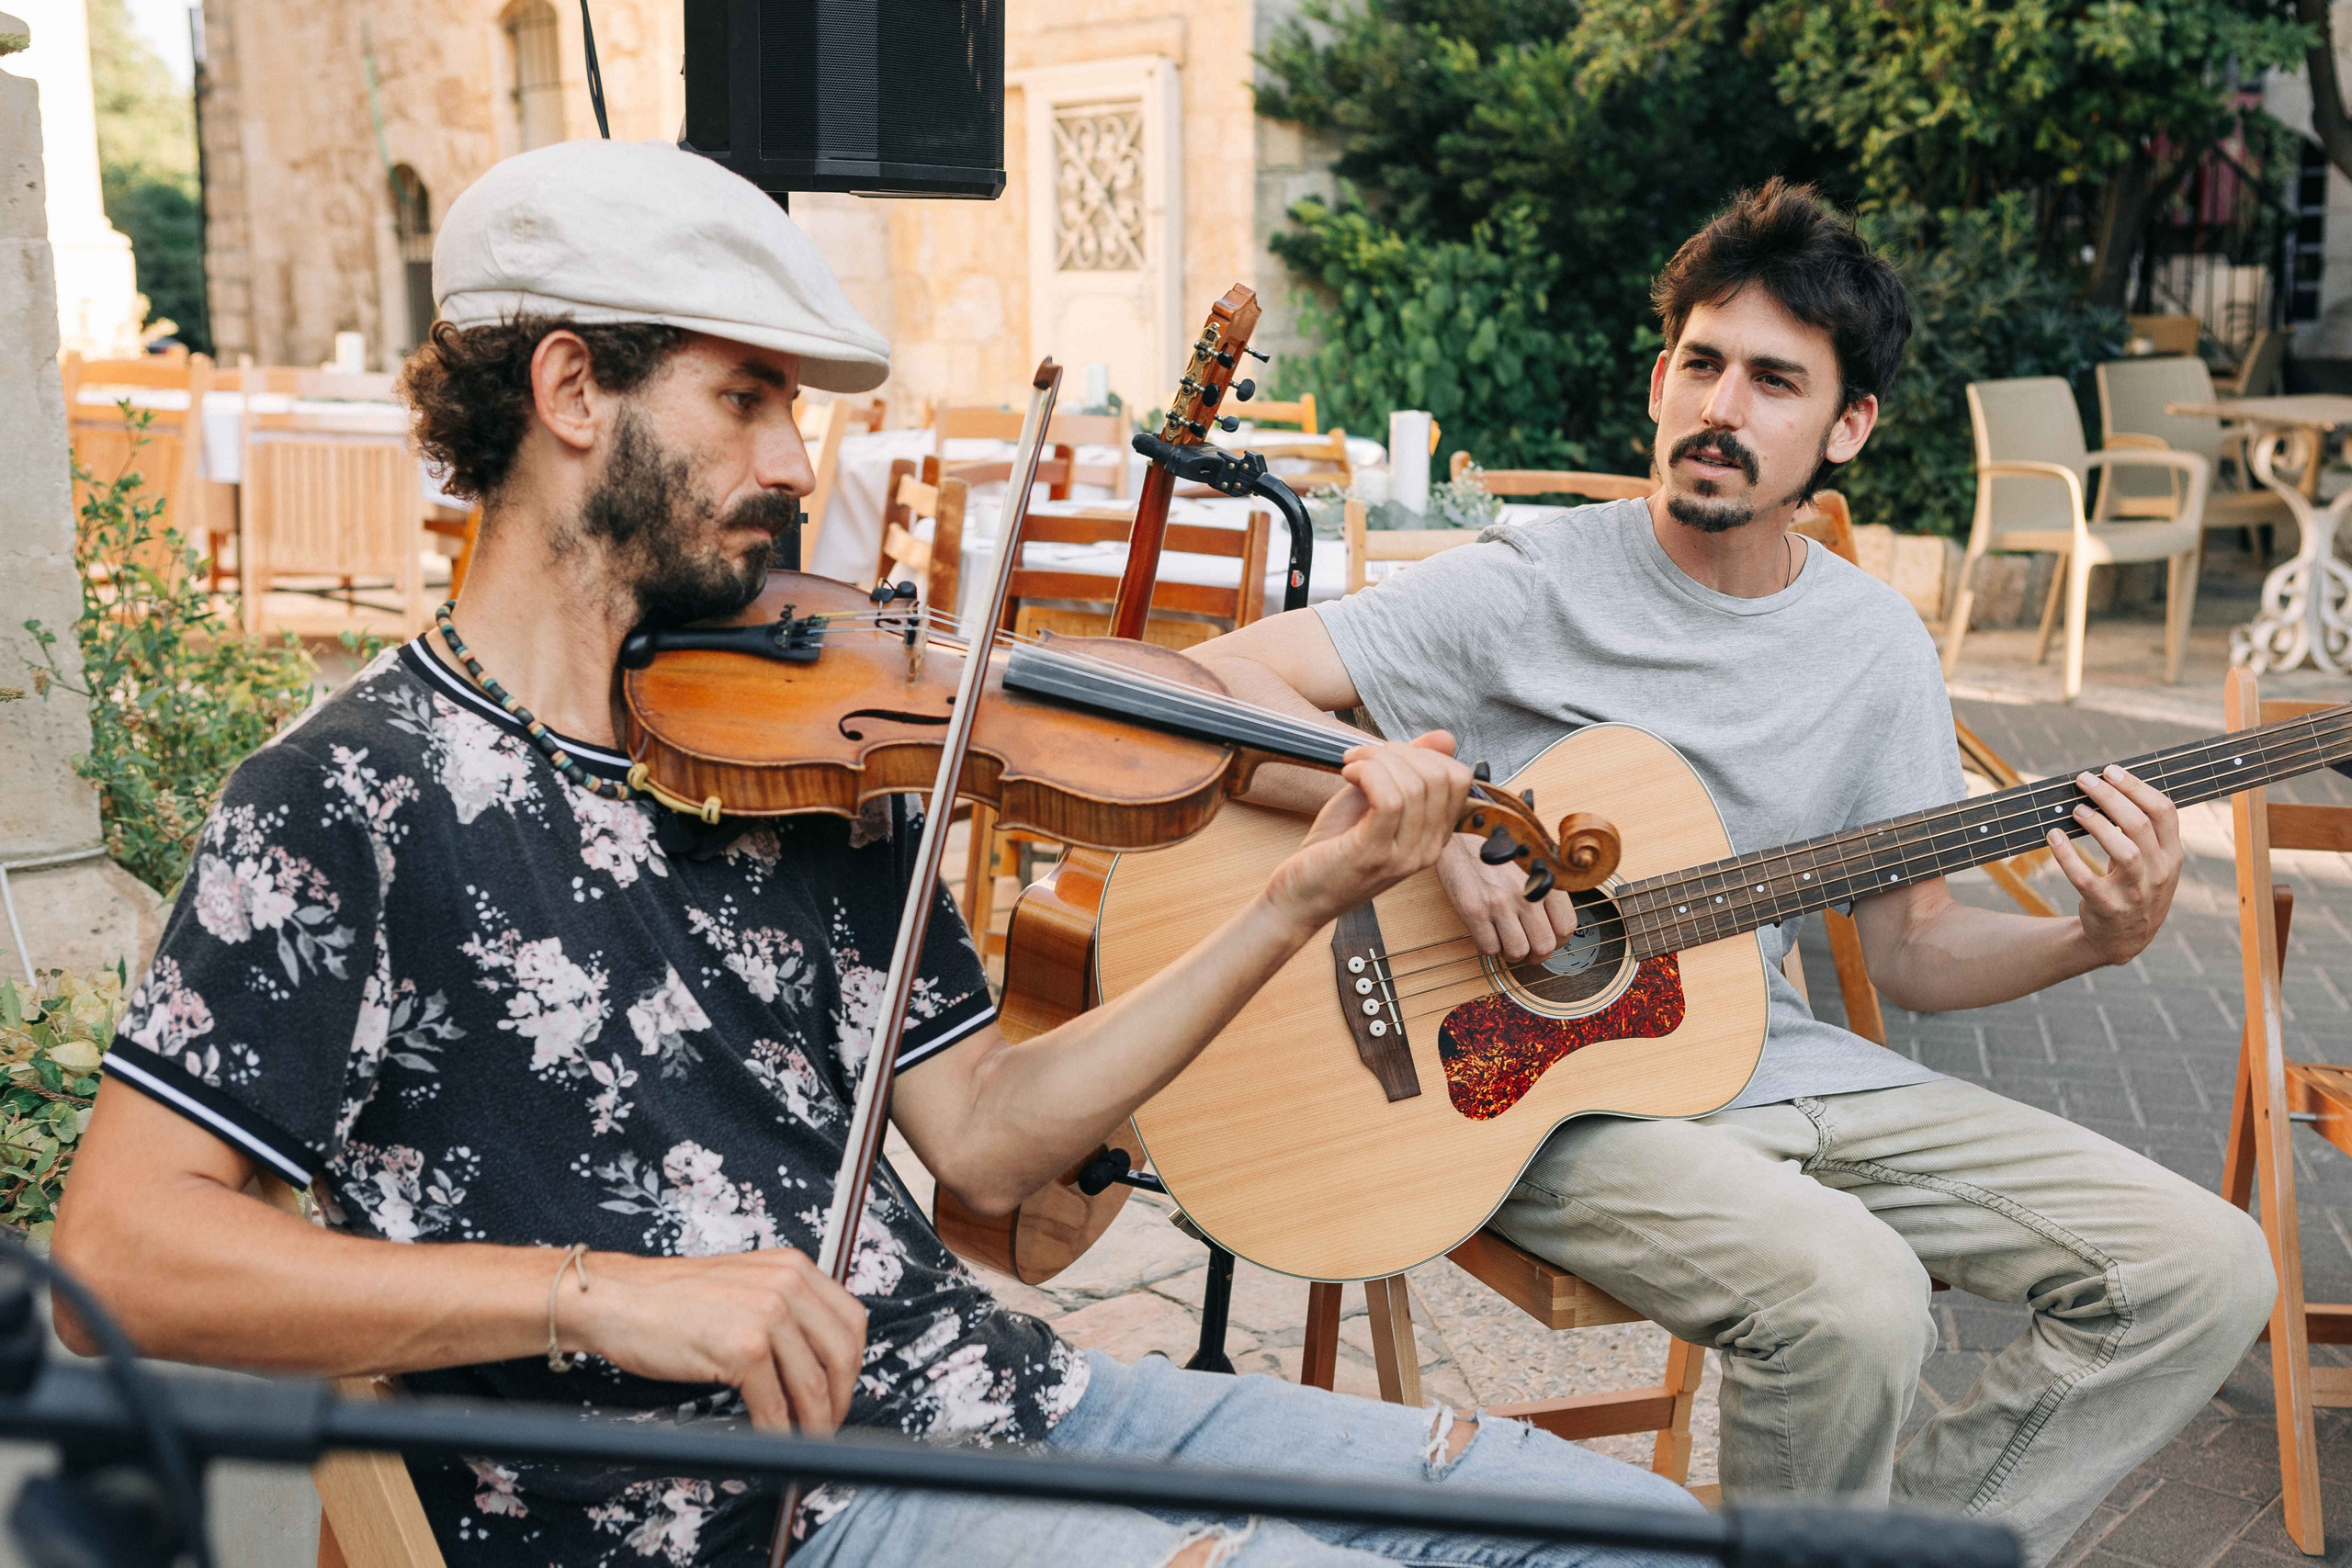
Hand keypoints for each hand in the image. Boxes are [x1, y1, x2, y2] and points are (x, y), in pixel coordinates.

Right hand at [571, 1249, 867, 1431]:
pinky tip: (771, 1439)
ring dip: (813, 1423)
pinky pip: (774, 1405)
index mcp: (793, 1267)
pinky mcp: (743, 1349)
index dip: (853, 1365)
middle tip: (828, 1424)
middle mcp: (787, 1284)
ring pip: (813, 1384)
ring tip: (804, 1441)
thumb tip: (815, 1358)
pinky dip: (778, 1432)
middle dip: (840, 1398)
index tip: (841, 1390)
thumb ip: (784, 1309)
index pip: (851, 1320)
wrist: (619, 1300)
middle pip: (842, 1353)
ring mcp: (767, 1315)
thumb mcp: (745, 1286)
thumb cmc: (672, 1300)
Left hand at [1265, 732, 1472, 930]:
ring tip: (1350, 765)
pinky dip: (1367, 773)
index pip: (1459, 779)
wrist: (1300, 897)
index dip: (1423, 753)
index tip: (1385, 756)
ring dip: (1376, 760)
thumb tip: (1445, 737)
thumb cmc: (1332, 850)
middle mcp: (1427, 850)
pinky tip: (1348, 774)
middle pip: (1441, 777)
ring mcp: (1404, 856)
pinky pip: (1389, 798)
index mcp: (1433, 837)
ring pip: (1414, 785)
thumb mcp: (1373, 801)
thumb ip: (1406, 771)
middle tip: (1364, 757)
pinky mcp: (1374, 854)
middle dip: (1400, 752)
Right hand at [1435, 831, 1579, 960]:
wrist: (1460, 837)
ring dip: (1511, 953)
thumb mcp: (1531, 863)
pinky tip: (1486, 932)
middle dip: (1535, 954)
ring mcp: (1499, 903)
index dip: (1557, 941)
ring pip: (1517, 952)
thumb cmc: (1495, 851)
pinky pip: (1489, 948)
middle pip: (1544, 945)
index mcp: (1543, 880)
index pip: (1565, 926)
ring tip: (1505, 940)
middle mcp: (1525, 892)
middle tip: (1526, 948)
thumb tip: (1555, 924)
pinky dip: (1488, 946)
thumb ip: (1546, 890)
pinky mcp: (1474, 911)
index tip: (1547, 940)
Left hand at [2047, 764, 2182, 965]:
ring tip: (2076, 810)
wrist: (2124, 938)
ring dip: (2097, 826)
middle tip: (2085, 780)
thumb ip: (2143, 830)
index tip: (2110, 771)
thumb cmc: (2136, 886)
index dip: (2137, 787)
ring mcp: (2135, 892)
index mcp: (2172, 855)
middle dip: (2111, 797)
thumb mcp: (2153, 861)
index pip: (2164, 812)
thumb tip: (2110, 784)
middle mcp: (2159, 872)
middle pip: (2140, 825)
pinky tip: (2053, 837)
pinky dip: (2067, 856)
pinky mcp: (2107, 907)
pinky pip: (2085, 879)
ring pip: (2123, 852)